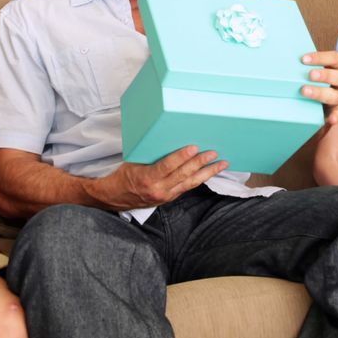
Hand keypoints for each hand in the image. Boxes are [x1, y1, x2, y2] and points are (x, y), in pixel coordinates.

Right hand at [90, 145, 227, 208]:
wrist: (115, 197)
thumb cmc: (124, 175)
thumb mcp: (134, 161)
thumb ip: (152, 155)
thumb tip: (168, 139)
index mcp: (147, 178)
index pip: (168, 166)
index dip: (182, 157)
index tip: (194, 148)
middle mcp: (158, 189)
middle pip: (184, 175)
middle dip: (200, 163)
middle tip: (213, 152)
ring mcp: (165, 196)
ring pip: (191, 183)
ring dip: (207, 172)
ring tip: (221, 163)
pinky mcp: (169, 198)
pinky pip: (188, 187)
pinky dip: (199, 178)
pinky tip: (209, 172)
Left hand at [300, 50, 337, 124]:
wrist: (326, 99)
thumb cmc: (320, 79)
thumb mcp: (318, 69)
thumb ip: (309, 65)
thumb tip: (288, 60)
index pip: (335, 58)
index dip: (320, 58)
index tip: (303, 59)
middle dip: (324, 75)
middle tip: (309, 75)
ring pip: (336, 95)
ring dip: (321, 93)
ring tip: (305, 91)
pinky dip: (335, 116)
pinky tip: (331, 119)